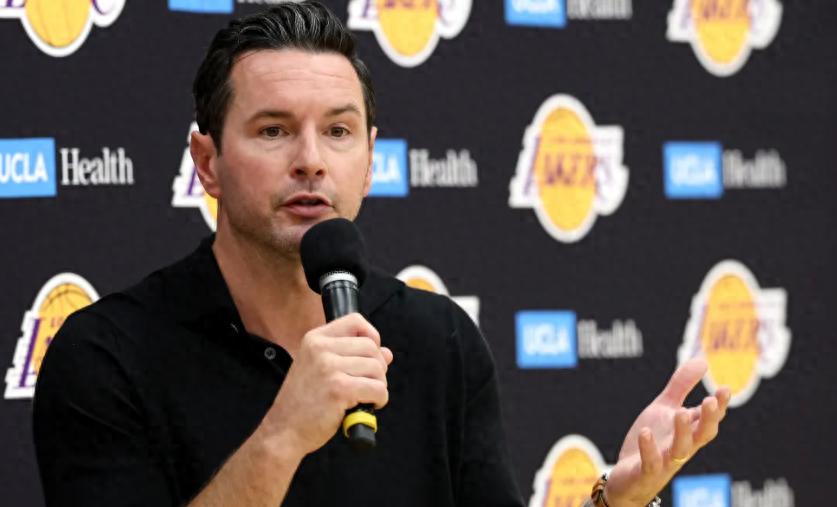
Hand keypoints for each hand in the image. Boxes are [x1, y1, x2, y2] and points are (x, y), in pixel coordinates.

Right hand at [257, 313, 392, 458]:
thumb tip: (387, 353)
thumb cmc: (303, 402)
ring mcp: (329, 367)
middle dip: (378, 367)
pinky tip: (368, 406)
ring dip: (379, 385)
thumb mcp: (321, 369)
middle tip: (369, 384)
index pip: (356, 321)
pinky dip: (379, 400)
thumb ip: (352, 357)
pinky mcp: (339, 389)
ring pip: (377, 368)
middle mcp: (321, 348)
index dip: (372, 336)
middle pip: (371, 347)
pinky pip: (377, 388)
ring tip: (366, 396)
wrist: (283, 430)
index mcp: (315, 339)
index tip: (370, 355)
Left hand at [603, 358, 730, 506]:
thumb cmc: (651, 442)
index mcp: (688, 432)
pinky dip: (649, 448)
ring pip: (681, 449)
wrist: (628, 478)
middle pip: (702, 435)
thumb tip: (704, 361)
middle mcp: (682, 447)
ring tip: (680, 413)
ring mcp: (665, 461)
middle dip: (709, 419)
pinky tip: (645, 432)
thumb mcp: (664, 409)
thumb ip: (681, 387)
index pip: (709, 419)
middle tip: (711, 401)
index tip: (725, 388)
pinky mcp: (646, 472)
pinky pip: (650, 462)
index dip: (719, 406)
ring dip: (683, 432)